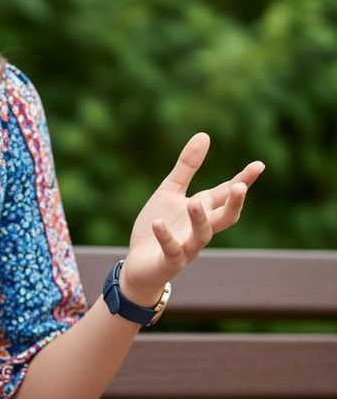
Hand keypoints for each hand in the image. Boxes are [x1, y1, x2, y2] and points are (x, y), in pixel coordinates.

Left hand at [119, 133, 263, 305]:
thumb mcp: (170, 191)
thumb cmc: (158, 225)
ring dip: (200, 220)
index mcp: (202, 209)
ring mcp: (187, 246)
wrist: (139, 263)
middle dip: (235, 204)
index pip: (227, 193)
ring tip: (193, 203)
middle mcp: (200, 229)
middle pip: (226, 217)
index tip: (259, 165)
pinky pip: (172, 250)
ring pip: (203, 236)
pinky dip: (165, 237)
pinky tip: (157, 224)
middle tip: (240, 187)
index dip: (243, 180)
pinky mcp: (169, 261)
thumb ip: (187, 167)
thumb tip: (205, 135)